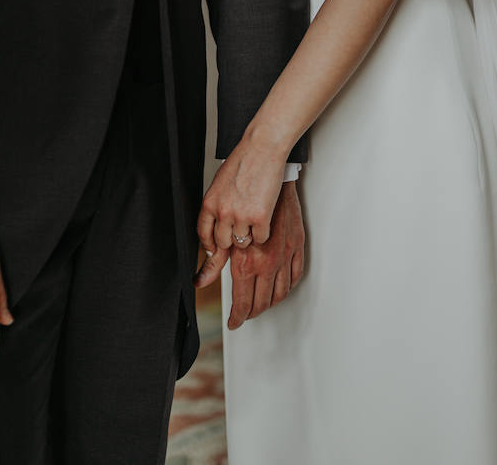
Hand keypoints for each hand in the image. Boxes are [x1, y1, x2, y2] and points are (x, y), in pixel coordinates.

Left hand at [195, 132, 286, 254]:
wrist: (262, 149)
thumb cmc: (244, 161)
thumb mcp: (220, 183)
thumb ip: (217, 204)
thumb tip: (218, 225)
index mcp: (210, 202)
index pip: (203, 234)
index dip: (210, 244)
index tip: (215, 248)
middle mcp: (223, 212)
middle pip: (223, 242)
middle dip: (232, 238)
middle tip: (241, 227)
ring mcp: (241, 216)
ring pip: (242, 242)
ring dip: (249, 234)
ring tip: (253, 216)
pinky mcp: (260, 217)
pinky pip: (260, 238)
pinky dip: (264, 231)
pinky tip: (264, 216)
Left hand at [226, 181, 303, 328]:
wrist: (266, 176)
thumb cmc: (242, 201)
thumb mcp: (222, 233)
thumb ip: (214, 262)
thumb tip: (200, 281)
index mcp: (246, 262)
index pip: (242, 303)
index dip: (237, 317)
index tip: (234, 322)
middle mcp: (266, 263)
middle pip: (261, 303)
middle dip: (251, 312)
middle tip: (245, 313)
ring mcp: (284, 256)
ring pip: (279, 294)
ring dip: (269, 303)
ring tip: (260, 303)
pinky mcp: (297, 246)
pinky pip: (294, 277)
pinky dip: (286, 287)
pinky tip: (279, 287)